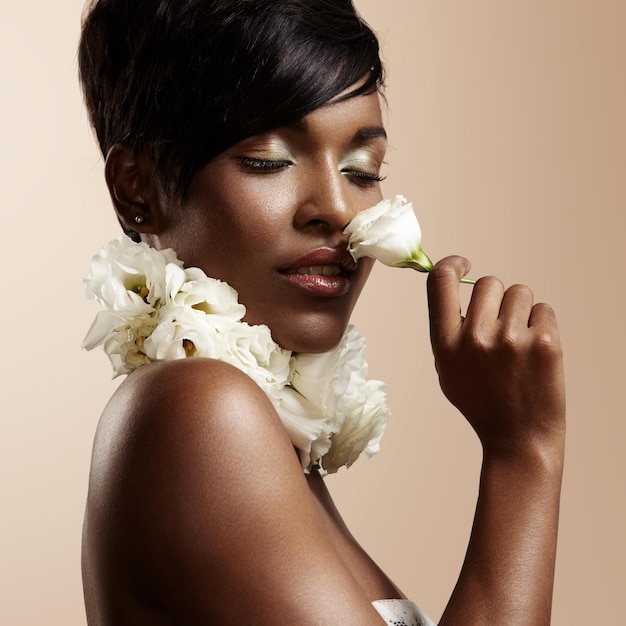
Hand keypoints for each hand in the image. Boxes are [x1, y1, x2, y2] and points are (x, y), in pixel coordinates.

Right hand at [427, 256, 564, 456]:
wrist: (519, 439)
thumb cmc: (482, 402)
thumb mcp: (447, 369)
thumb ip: (448, 330)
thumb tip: (458, 287)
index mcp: (445, 344)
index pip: (440, 281)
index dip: (452, 263)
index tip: (464, 264)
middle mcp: (475, 338)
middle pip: (488, 283)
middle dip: (496, 299)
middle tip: (501, 328)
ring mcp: (511, 340)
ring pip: (519, 292)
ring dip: (521, 311)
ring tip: (519, 344)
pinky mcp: (545, 343)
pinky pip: (544, 309)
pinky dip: (542, 325)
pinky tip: (536, 353)